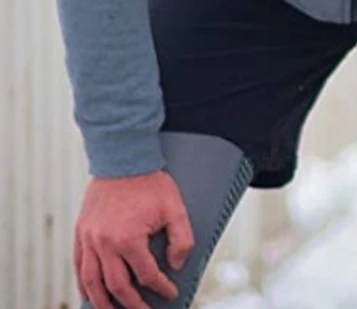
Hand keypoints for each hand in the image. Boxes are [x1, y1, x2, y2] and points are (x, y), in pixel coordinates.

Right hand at [75, 169, 194, 308]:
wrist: (123, 159)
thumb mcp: (176, 208)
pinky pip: (78, 267)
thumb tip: (176, 265)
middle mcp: (105, 243)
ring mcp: (90, 239)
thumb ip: (181, 238)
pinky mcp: (81, 233)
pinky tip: (90, 294)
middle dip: (133, 304)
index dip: (160, 288)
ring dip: (103, 303)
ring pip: (92, 283)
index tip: (170, 294)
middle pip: (117, 286)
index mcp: (129, 238)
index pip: (146, 275)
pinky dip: (83, 284)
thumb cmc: (150, 182)